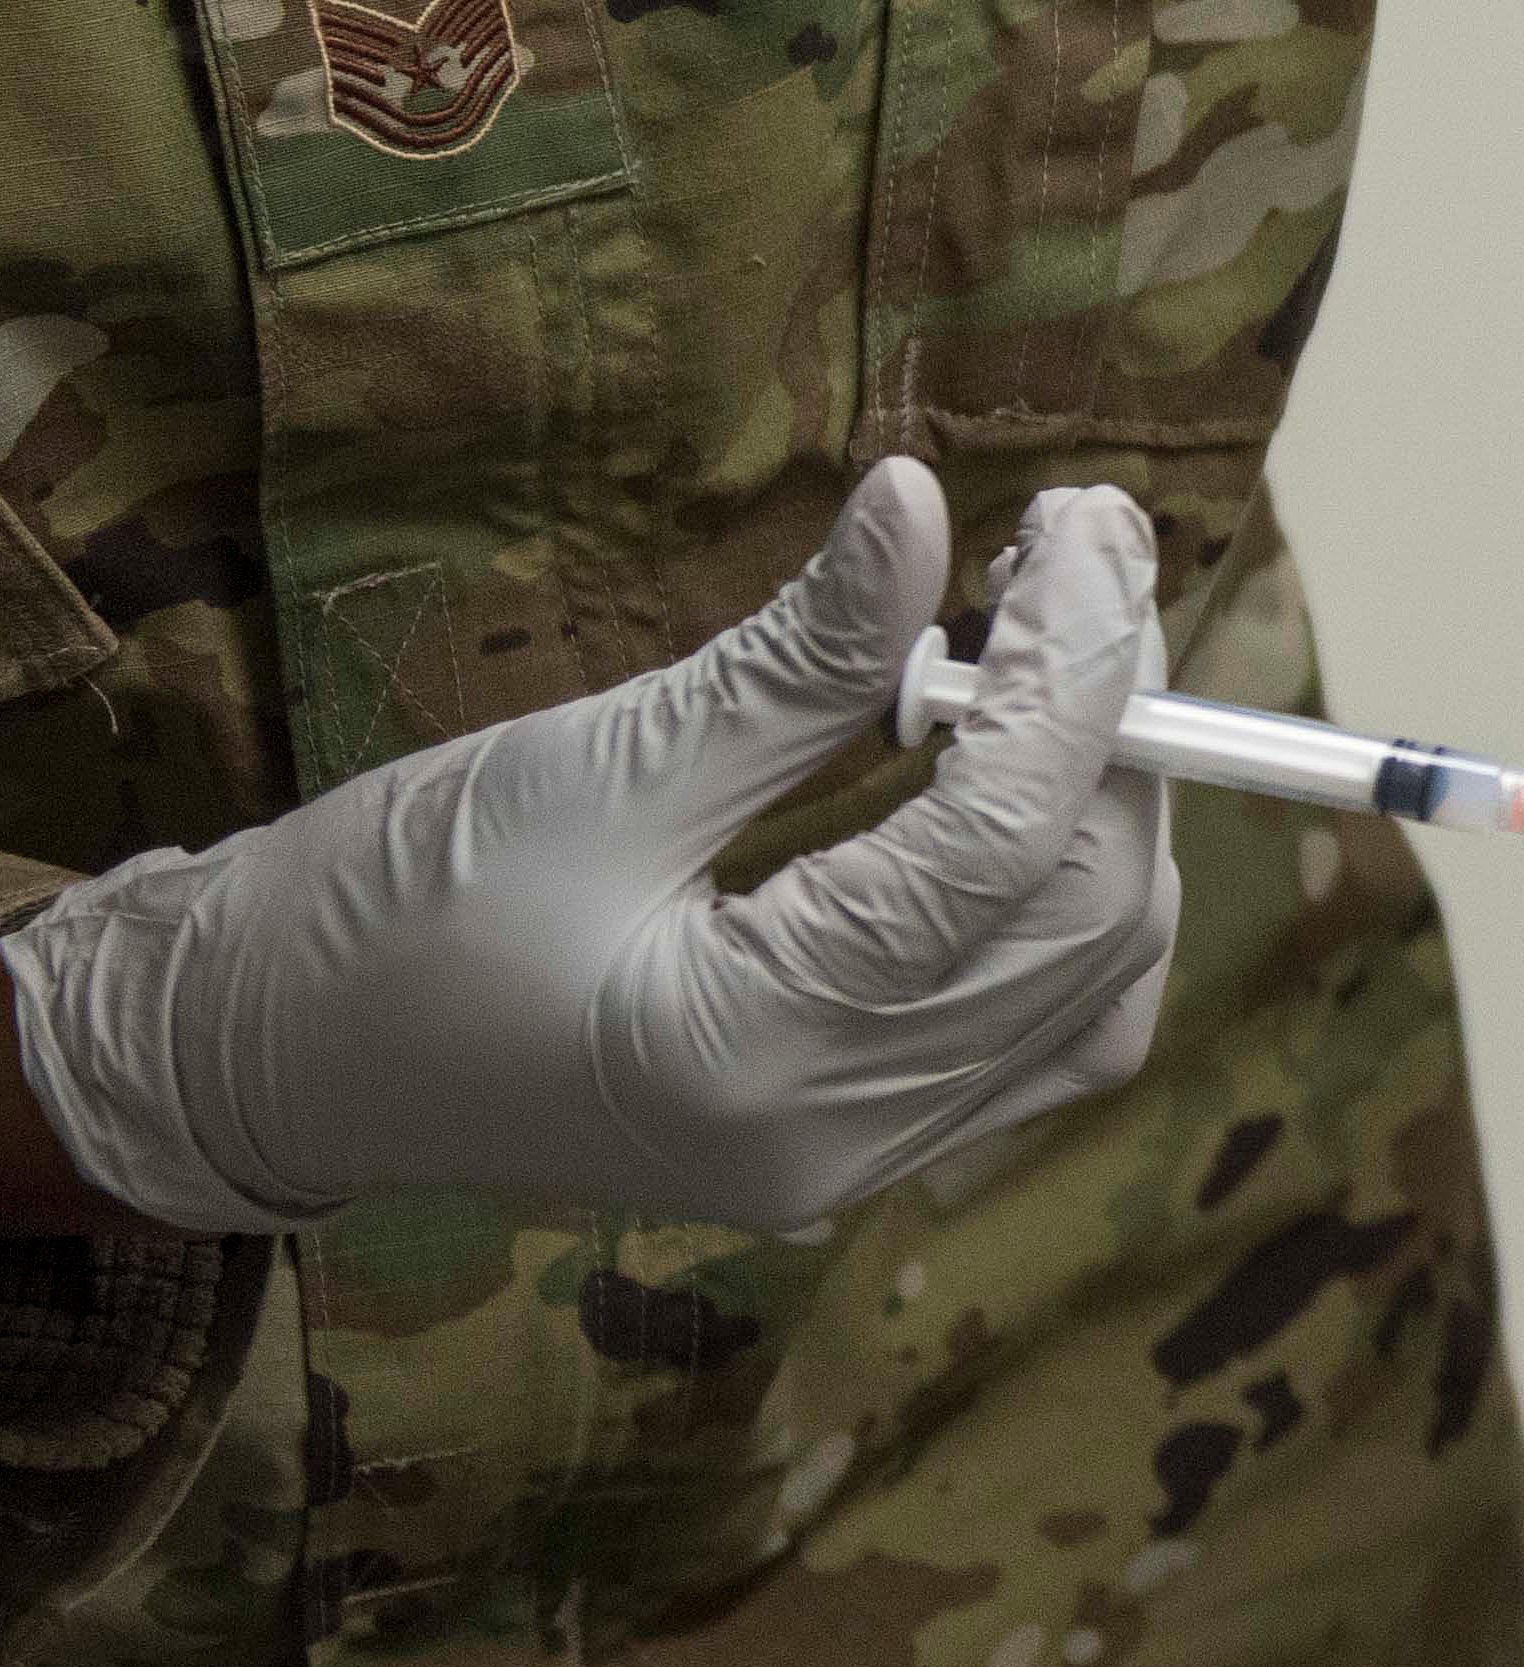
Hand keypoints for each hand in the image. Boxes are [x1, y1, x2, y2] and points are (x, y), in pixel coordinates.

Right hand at [0, 464, 1178, 1235]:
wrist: (266, 1057)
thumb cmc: (389, 912)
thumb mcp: (596, 763)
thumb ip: (793, 661)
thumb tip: (923, 508)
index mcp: (755, 1056)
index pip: (1006, 847)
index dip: (1076, 666)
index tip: (1082, 521)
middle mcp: (837, 1139)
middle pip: (1086, 919)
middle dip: (1113, 726)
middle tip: (1077, 559)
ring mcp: (857, 1158)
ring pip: (1094, 980)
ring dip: (1105, 807)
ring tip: (1048, 656)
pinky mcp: (857, 1138)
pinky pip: (1043, 1027)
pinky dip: (1065, 894)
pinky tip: (1018, 779)